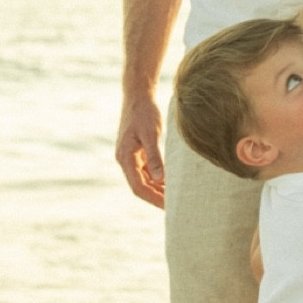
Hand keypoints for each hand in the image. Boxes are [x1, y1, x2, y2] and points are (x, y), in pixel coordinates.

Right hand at [116, 93, 165, 208]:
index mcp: (125, 158)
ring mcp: (132, 157)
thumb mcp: (151, 134)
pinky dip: (159, 178)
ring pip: (145, 180)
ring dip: (159, 189)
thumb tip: (160, 179)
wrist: (138, 95)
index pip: (138, 187)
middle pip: (141, 186)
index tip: (168, 207)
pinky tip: (172, 183)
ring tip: (177, 198)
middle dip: (157, 197)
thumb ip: (155, 157)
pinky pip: (148, 171)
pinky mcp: (138, 152)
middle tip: (176, 207)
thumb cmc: (144, 112)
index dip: (153, 198)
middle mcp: (126, 160)